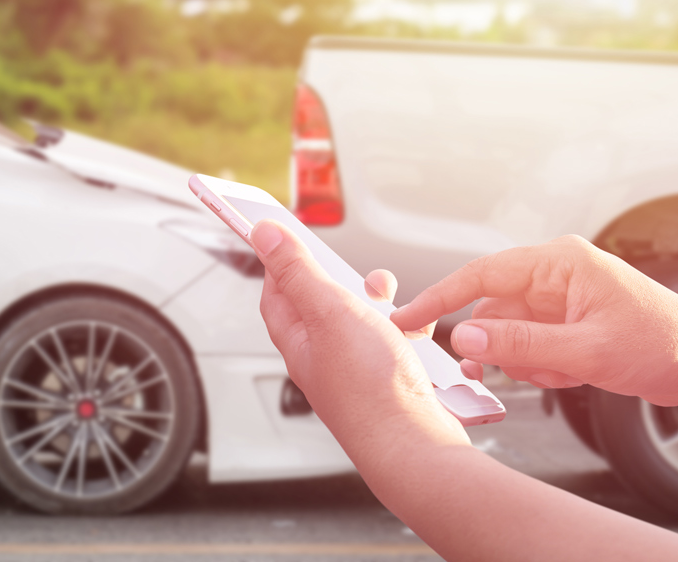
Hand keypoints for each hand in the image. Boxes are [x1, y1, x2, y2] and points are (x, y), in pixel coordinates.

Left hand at [250, 220, 469, 468]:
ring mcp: (355, 369)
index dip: (281, 260)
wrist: (414, 444)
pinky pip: (390, 341)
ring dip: (376, 301)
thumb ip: (297, 271)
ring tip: (389, 298)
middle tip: (356, 269)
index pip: (276, 291)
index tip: (287, 234)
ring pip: (361, 320)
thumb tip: (263, 235)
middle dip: (342, 278)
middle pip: (321, 302)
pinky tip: (414, 329)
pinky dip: (403, 327)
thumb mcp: (328, 311)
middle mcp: (321, 356)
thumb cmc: (370, 388)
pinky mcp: (387, 378)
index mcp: (297, 339)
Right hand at [391, 235, 677, 406]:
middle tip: (496, 374)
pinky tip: (570, 375)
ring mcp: (559, 298)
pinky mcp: (565, 320)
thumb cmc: (663, 345)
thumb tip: (466, 336)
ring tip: (559, 374)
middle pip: (492, 308)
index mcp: (558, 263)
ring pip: (508, 331)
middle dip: (497, 346)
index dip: (439, 297)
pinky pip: (528, 344)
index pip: (480, 275)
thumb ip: (520, 344)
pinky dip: (539, 366)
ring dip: (523, 361)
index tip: (407, 318)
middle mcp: (554, 274)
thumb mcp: (585, 351)